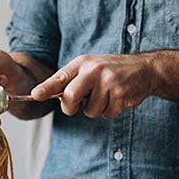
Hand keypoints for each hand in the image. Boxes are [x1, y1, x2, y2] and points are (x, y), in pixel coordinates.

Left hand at [31, 53, 154, 118]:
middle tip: (79, 104)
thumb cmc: (110, 72)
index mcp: (82, 63)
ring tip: (106, 96)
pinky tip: (117, 99)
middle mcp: (93, 70)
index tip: (34, 95)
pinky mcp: (120, 94)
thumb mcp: (89, 69)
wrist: (144, 69)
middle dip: (71, 108)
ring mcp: (108, 82)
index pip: (59, 78)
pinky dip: (110, 112)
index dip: (46, 88)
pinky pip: (106, 115)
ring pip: (89, 112)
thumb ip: (70, 82)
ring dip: (96, 110)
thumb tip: (43, 95)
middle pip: (70, 97)